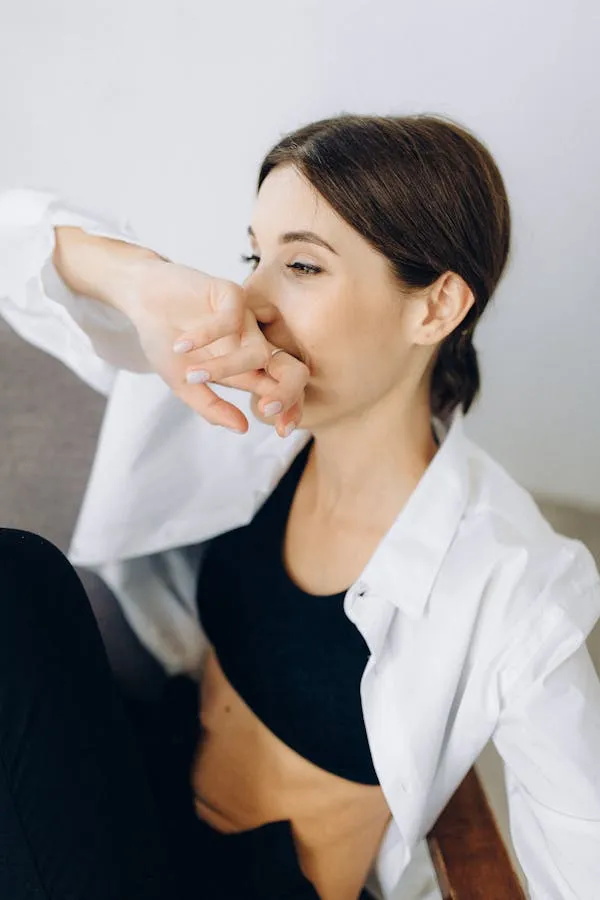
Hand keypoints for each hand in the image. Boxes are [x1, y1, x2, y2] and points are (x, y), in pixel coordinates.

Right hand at [118, 257, 307, 432]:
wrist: (142, 301)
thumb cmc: (166, 342)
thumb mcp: (183, 383)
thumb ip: (211, 407)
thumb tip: (243, 428)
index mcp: (245, 370)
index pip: (279, 391)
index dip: (289, 410)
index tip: (282, 431)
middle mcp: (251, 345)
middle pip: (290, 370)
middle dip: (286, 391)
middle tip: (268, 409)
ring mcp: (245, 321)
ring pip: (258, 351)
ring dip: (226, 366)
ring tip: (193, 375)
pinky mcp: (232, 295)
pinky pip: (232, 319)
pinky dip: (206, 335)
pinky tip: (181, 344)